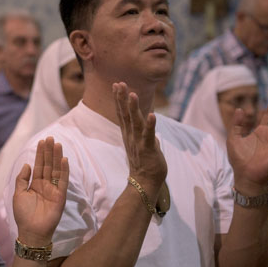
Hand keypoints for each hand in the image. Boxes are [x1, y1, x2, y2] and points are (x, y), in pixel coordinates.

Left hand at [12, 137, 68, 246]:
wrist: (31, 231)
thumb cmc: (23, 215)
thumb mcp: (18, 194)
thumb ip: (22, 179)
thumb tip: (27, 164)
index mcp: (35, 184)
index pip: (39, 166)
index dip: (40, 154)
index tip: (42, 142)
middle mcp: (46, 185)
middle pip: (48, 165)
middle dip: (49, 152)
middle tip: (50, 138)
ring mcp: (54, 190)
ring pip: (56, 170)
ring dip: (57, 157)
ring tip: (57, 144)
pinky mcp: (60, 196)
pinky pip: (63, 181)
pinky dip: (64, 170)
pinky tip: (63, 159)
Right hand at [113, 82, 166, 196]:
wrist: (144, 183)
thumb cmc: (144, 163)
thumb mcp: (141, 143)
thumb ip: (142, 131)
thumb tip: (147, 122)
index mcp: (128, 134)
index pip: (122, 113)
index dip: (119, 99)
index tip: (116, 85)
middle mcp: (131, 136)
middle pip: (125, 114)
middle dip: (122, 98)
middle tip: (119, 83)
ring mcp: (138, 142)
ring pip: (135, 122)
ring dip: (133, 108)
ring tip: (132, 94)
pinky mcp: (147, 149)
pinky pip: (148, 135)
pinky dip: (150, 125)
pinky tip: (151, 115)